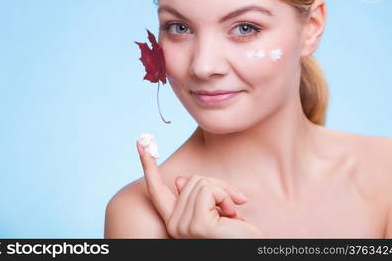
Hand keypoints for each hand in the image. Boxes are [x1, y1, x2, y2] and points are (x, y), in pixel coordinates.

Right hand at [136, 141, 263, 237]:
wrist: (250, 249)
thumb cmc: (235, 231)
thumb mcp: (214, 207)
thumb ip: (196, 194)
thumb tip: (177, 180)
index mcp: (174, 221)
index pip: (155, 190)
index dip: (148, 166)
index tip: (141, 144)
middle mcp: (174, 225)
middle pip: (190, 180)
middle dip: (216, 186)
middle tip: (232, 204)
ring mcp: (184, 227)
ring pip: (201, 183)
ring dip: (224, 193)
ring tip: (231, 213)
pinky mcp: (198, 225)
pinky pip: (210, 191)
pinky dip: (226, 197)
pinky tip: (233, 215)